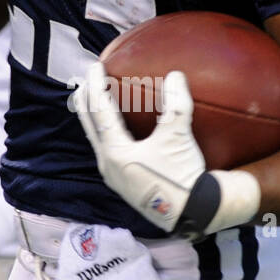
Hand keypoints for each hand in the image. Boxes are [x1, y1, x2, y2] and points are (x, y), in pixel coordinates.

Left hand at [74, 61, 260, 238]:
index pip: (98, 111)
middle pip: (88, 125)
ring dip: (95, 116)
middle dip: (86, 100)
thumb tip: (175, 75)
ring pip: (96, 138)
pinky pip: (108, 149)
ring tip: (97, 99)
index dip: (95, 85)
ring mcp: (114, 176)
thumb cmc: (182, 176)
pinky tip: (118, 127)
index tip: (94, 65)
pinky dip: (107, 131)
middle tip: (86, 79)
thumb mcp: (178, 137)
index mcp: (115, 152)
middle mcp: (108, 164)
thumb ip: (176, 104)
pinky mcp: (124, 182)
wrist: (193, 213)